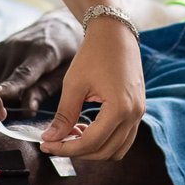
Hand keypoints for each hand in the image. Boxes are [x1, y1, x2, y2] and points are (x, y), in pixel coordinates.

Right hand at [0, 10, 81, 113]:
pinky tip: (6, 93)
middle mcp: (18, 46)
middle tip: (22, 116)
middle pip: (4, 83)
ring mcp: (3, 47)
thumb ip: (45, 90)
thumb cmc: (67, 54)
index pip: (23, 73)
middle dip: (8, 105)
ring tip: (16, 104)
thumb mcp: (66, 73)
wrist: (57, 26)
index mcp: (42, 51)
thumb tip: (27, 109)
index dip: (11, 87)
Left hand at [39, 18, 143, 159]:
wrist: (114, 33)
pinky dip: (104, 140)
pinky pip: (123, 138)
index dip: (65, 149)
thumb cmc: (94, 54)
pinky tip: (86, 128)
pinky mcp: (137, 110)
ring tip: (71, 134)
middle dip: (77, 151)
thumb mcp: (74, 85)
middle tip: (55, 141)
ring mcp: (139, 113)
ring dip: (93, 149)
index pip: (90, 143)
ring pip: (116, 150)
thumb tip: (50, 139)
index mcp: (119, 108)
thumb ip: (64, 116)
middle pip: (104, 151)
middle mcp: (134, 114)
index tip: (46, 145)